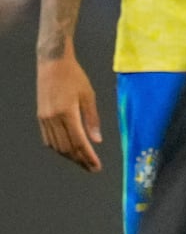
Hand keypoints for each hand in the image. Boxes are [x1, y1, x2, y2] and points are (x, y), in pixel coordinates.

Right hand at [35, 55, 100, 171]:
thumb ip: (92, 119)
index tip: (96, 166)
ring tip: (82, 162)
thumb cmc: (74, 76)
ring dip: (70, 156)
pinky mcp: (40, 117)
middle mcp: (53, 119)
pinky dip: (59, 148)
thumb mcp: (88, 95)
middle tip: (92, 168)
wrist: (52, 64)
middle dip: (80, 160)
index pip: (78, 142)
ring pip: (56, 146)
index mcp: (67, 113)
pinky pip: (49, 139)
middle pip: (67, 147)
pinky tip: (68, 151)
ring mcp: (44, 119)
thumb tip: (97, 140)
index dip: (88, 156)